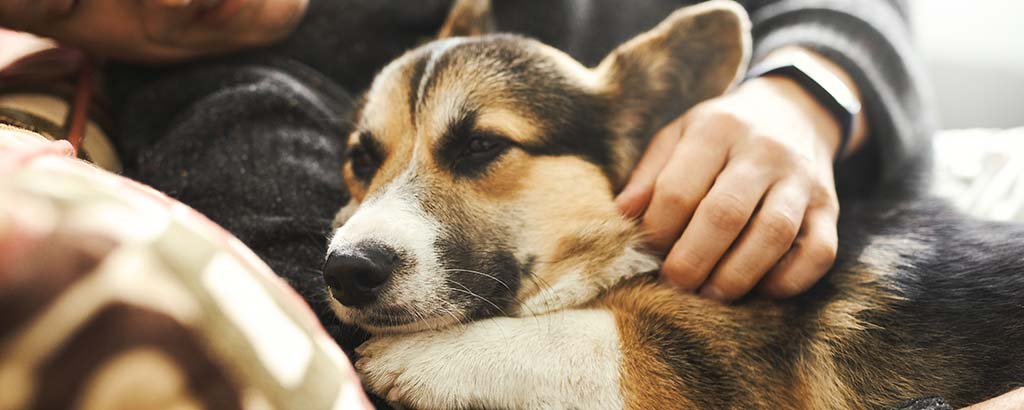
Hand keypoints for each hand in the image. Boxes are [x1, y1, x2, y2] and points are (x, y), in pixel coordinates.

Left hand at [616, 72, 847, 302]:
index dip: (658, 231)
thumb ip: (649, 174)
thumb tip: (622, 217)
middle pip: (724, 214)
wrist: (795, 109)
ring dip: (736, 276)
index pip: (679, 190)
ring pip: (773, 234)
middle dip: (692, 261)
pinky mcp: (831, 206)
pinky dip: (788, 280)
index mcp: (717, 130)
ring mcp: (802, 179)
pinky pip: (819, 252)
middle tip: (674, 284)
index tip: (647, 252)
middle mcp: (764, 151)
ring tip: (710, 295)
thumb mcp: (680, 134)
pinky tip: (760, 289)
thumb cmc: (722, 133)